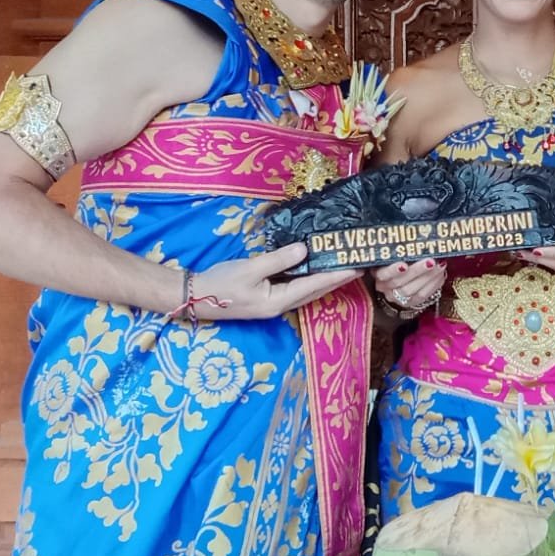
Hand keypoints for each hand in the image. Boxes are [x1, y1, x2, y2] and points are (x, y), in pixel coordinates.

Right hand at [193, 244, 360, 318]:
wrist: (195, 297)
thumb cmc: (220, 283)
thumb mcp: (249, 269)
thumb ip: (278, 260)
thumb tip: (305, 249)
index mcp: (278, 301)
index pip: (314, 286)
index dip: (336, 276)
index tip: (356, 267)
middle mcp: (280, 306)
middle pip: (315, 292)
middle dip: (337, 280)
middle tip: (359, 266)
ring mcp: (274, 305)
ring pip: (307, 292)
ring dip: (326, 281)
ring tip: (343, 268)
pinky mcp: (267, 299)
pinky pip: (296, 289)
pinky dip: (310, 280)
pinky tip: (315, 271)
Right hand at [371, 256, 446, 313]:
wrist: (399, 282)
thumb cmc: (397, 260)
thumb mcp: (394, 254)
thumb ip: (400, 249)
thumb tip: (413, 235)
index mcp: (378, 273)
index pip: (383, 274)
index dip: (393, 270)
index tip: (404, 264)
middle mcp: (386, 288)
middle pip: (400, 283)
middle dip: (417, 271)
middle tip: (431, 261)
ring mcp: (398, 297)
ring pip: (414, 290)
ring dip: (429, 277)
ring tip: (440, 264)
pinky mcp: (412, 303)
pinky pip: (424, 295)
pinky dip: (434, 284)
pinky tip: (441, 273)